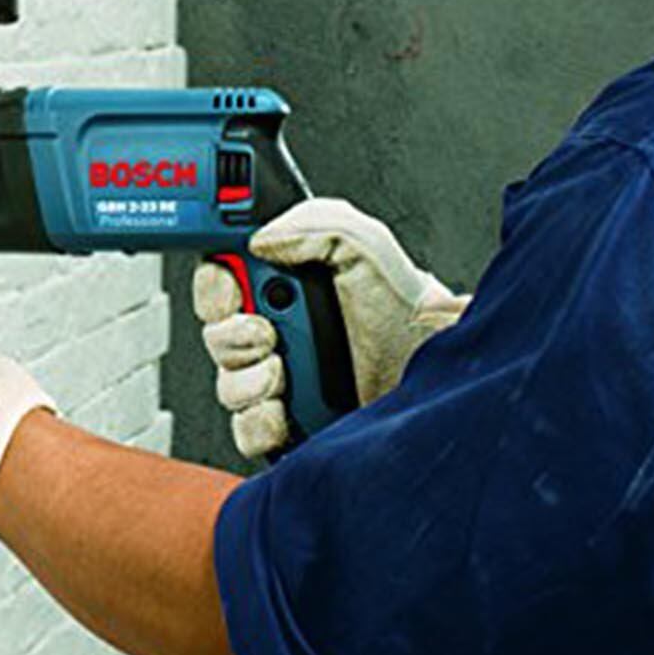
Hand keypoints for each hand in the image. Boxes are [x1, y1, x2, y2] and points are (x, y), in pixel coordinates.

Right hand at [193, 198, 469, 458]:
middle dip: (233, 336)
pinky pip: (245, 430)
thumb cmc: (410, 316)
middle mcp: (276, 333)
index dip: (216, 287)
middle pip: (215, 335)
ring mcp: (279, 382)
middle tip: (268, 334)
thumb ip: (317, 223)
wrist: (438, 377)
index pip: (220, 281)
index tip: (234, 289)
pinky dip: (258, 421)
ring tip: (285, 374)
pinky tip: (285, 410)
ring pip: (225, 384)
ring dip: (248, 380)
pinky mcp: (288, 427)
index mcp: (285, 287)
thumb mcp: (368, 247)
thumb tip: (262, 238)